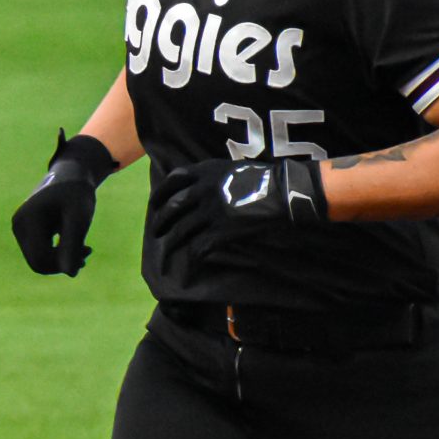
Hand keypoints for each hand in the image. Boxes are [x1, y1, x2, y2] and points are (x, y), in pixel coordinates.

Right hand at [12, 131, 118, 275]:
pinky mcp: (26, 230)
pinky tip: (77, 246)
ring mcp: (20, 228)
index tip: (84, 255)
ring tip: (85, 249)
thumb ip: (73, 244)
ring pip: (38, 259)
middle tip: (86, 253)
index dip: (61, 264)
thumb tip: (70, 274)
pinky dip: (58, 253)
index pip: (40, 258)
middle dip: (62, 264)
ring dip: (61, 260)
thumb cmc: (77, 194)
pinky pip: (39, 251)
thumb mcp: (79, 218)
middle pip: (37, 262)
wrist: (71, 175)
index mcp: (27, 220)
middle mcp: (18, 225)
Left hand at [147, 156, 325, 277]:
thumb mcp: (233, 169)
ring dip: (170, 244)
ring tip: (165, 253)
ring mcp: (210, 210)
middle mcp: (203, 190)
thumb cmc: (265, 180)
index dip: (159, 194)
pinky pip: (197, 249)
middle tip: (156, 233)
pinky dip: (189, 261)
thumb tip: (200, 189)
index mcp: (205, 171)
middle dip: (160, 222)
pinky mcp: (221, 230)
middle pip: (171, 208)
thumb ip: (214, 177)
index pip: (172, 181)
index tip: (153, 205)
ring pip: (180, 231)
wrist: (285, 192)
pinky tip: (188, 269)